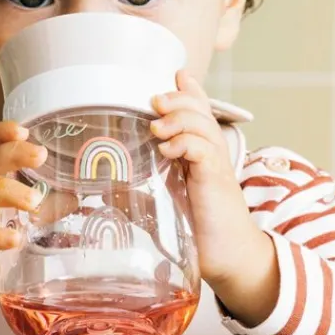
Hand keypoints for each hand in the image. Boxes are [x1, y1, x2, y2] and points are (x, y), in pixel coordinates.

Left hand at [151, 70, 277, 326]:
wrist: (230, 258)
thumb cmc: (197, 232)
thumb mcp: (163, 202)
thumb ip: (139, 188)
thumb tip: (104, 183)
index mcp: (200, 154)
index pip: (198, 112)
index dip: (188, 92)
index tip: (173, 76)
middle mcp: (211, 155)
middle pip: (200, 111)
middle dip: (178, 99)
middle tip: (155, 100)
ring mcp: (216, 167)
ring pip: (202, 126)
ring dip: (178, 118)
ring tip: (156, 124)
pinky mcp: (216, 182)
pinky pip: (204, 152)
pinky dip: (186, 144)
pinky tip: (167, 148)